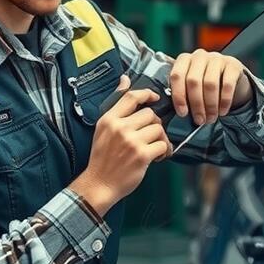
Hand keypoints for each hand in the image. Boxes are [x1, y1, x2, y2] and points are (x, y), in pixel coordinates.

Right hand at [72, 75, 173, 215]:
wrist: (99, 184)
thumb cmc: (103, 157)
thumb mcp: (103, 128)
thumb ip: (117, 106)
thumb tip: (125, 79)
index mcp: (109, 119)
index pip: (131, 97)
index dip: (147, 94)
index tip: (154, 98)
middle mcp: (119, 128)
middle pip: (150, 114)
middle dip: (154, 125)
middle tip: (150, 136)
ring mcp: (131, 141)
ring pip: (158, 129)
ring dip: (160, 139)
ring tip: (153, 148)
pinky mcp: (142, 155)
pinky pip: (163, 145)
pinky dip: (164, 151)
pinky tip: (156, 157)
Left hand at [170, 49, 252, 125]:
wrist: (227, 77)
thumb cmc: (203, 83)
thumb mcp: (191, 86)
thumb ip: (183, 94)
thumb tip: (181, 112)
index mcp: (184, 60)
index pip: (177, 76)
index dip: (178, 96)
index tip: (183, 113)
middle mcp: (199, 56)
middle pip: (193, 81)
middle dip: (196, 104)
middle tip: (199, 119)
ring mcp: (216, 58)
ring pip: (210, 84)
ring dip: (210, 105)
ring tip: (211, 118)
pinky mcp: (233, 64)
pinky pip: (227, 84)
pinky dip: (224, 101)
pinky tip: (223, 111)